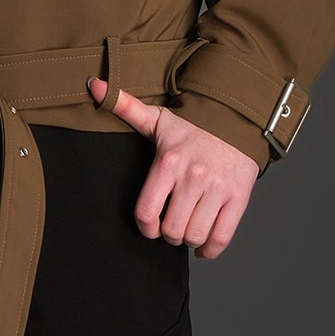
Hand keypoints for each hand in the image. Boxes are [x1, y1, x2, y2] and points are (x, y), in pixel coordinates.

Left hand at [86, 76, 259, 256]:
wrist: (237, 120)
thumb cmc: (193, 126)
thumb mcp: (158, 118)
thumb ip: (125, 107)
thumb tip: (94, 86)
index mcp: (168, 162)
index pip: (146, 213)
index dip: (146, 228)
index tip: (151, 227)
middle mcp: (193, 177)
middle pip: (172, 230)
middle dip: (169, 235)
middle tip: (171, 227)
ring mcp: (218, 188)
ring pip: (195, 235)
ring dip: (189, 240)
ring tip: (188, 230)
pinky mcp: (239, 197)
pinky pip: (222, 237)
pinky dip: (210, 249)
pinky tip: (204, 245)